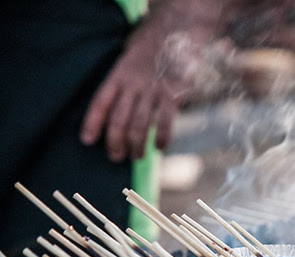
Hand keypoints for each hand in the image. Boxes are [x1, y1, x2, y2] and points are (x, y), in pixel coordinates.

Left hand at [80, 1, 223, 161]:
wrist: (178, 31)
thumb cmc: (151, 44)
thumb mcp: (129, 56)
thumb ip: (123, 80)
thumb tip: (116, 104)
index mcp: (120, 74)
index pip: (101, 102)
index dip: (93, 122)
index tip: (87, 140)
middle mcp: (134, 84)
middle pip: (120, 119)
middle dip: (116, 142)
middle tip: (115, 157)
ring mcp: (154, 91)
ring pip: (141, 125)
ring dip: (137, 145)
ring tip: (136, 156)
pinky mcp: (174, 95)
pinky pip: (167, 121)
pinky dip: (164, 137)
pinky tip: (161, 148)